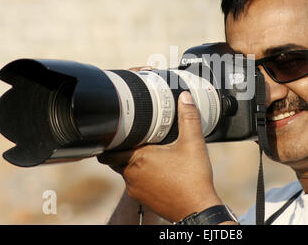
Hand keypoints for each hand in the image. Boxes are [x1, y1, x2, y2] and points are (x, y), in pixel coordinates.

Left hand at [98, 91, 222, 222]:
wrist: (197, 209)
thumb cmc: (193, 179)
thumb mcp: (194, 143)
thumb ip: (189, 118)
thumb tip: (185, 98)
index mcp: (139, 158)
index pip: (109, 149)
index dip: (112, 139)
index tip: (120, 131)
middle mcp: (132, 175)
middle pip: (115, 159)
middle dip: (122, 149)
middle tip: (136, 138)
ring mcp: (136, 189)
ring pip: (124, 171)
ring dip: (131, 162)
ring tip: (149, 152)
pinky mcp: (142, 199)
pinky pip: (134, 183)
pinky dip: (140, 175)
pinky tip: (157, 169)